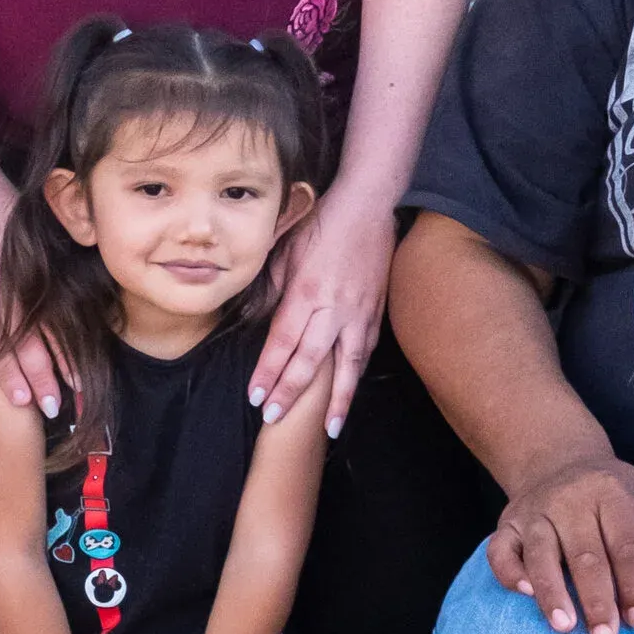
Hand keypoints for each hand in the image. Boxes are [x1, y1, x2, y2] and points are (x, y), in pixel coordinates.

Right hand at [0, 169, 60, 418]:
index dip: (66, 358)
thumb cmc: (5, 205)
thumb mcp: (39, 232)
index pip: (50, 329)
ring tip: (22, 407)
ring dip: (6, 380)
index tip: (82, 382)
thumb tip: (84, 277)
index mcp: (25, 282)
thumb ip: (57, 261)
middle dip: (41, 379)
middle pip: (24, 347)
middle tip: (56, 409)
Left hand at [248, 186, 392, 434]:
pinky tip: (350, 391)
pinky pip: (365, 349)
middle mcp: (334, 307)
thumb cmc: (323, 223)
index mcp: (307, 292)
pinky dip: (356, 374)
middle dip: (291, 393)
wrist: (369, 204)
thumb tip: (260, 319)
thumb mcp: (286, 250)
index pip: (283, 342)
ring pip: (347, 364)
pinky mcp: (377, 309)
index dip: (268, 372)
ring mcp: (360, 311)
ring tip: (330, 428)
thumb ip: (272, 288)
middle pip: (311, 361)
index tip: (256, 396)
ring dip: (337, 399)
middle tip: (274, 418)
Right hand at [487, 452, 633, 633]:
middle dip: (596, 599)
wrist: (561, 461)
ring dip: (552, 592)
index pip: (625, 543)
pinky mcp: (508, 524)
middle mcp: (570, 499)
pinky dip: (509, 573)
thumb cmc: (613, 496)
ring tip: (565, 627)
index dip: (633, 583)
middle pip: (585, 554)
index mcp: (611, 493)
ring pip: (541, 553)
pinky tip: (525, 595)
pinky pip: (499, 550)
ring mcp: (535, 511)